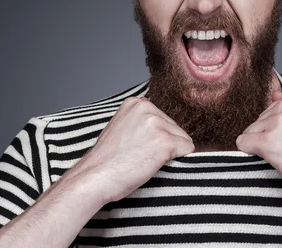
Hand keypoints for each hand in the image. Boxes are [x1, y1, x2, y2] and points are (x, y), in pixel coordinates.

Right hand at [68, 97, 194, 202]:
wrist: (94, 178)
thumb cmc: (106, 161)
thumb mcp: (121, 128)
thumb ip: (140, 122)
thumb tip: (163, 127)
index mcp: (136, 103)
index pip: (164, 119)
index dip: (155, 138)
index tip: (137, 147)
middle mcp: (147, 107)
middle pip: (175, 128)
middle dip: (164, 145)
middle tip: (139, 156)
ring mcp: (156, 123)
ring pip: (182, 139)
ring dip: (169, 154)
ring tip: (143, 160)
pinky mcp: (165, 141)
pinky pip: (188, 149)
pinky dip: (178, 160)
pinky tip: (154, 164)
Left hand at [236, 90, 281, 199]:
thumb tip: (274, 94)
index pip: (270, 109)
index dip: (278, 128)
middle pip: (258, 120)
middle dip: (269, 136)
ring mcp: (275, 122)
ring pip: (250, 132)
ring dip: (263, 146)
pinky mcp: (266, 140)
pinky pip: (243, 143)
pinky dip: (250, 152)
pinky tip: (272, 158)